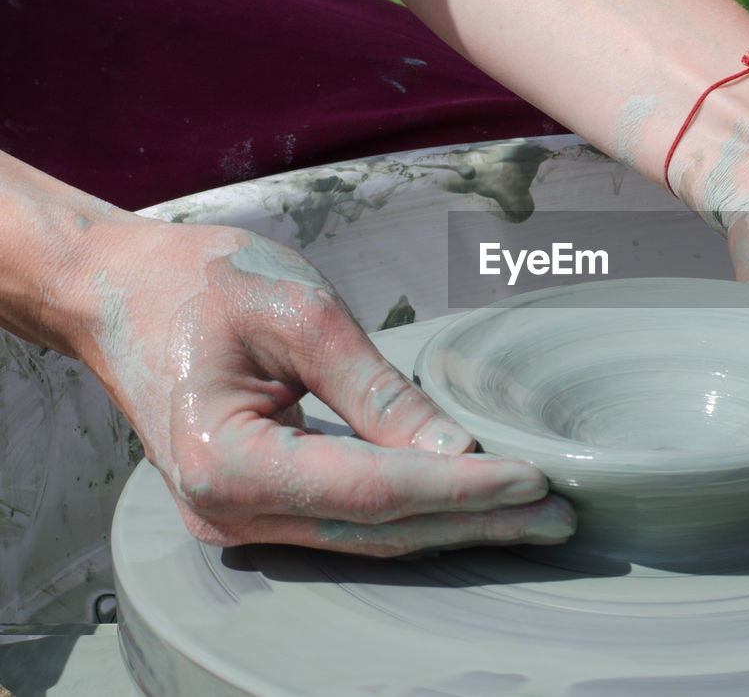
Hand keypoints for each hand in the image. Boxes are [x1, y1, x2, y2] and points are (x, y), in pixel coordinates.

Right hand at [73, 220, 573, 554]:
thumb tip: (456, 448)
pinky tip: (467, 510)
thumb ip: (376, 390)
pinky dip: (411, 515)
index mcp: (228, 460)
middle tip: (561, 518)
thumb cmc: (202, 281)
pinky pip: (344, 523)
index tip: (537, 481)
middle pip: (379, 530)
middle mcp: (226, 510)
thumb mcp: (300, 314)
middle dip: (477, 523)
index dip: (462, 489)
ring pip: (367, 536)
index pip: (375, 489)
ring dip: (453, 527)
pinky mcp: (250, 504)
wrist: (117, 290)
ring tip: (534, 520)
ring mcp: (235, 517)